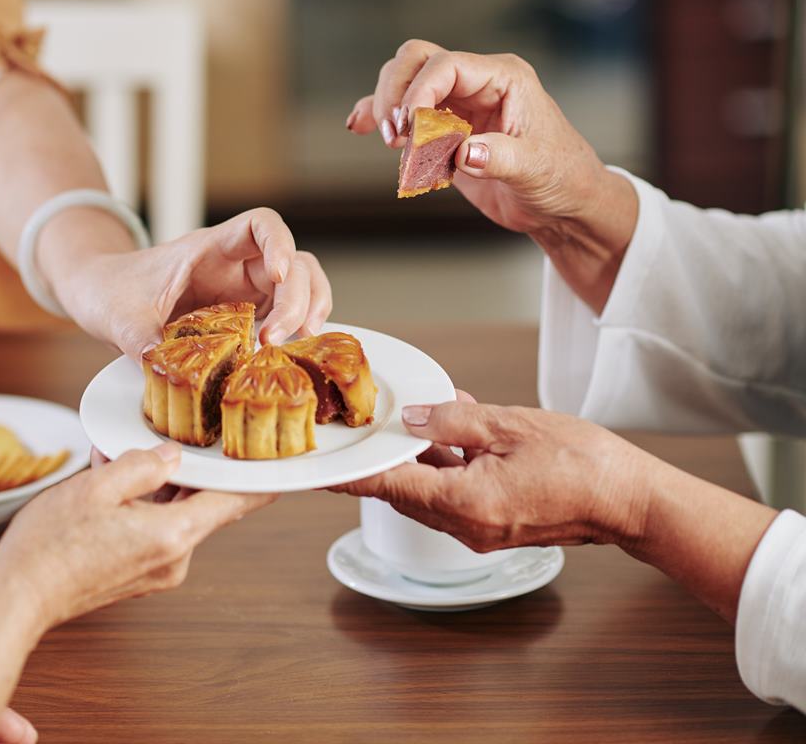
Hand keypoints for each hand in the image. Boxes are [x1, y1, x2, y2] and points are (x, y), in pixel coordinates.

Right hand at [0, 442, 276, 628]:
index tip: (282, 465)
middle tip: (168, 438)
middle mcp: (175, 559)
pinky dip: (139, 506)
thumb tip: (170, 456)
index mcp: (173, 535)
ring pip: (171, 514)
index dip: (259, 480)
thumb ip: (142, 465)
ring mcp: (157, 571)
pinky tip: (109, 486)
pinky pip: (153, 530)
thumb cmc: (50, 546)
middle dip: (182, 470)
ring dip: (153, 486)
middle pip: (199, 504)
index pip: (235, 503)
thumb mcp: (97, 486)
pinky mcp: (138, 576)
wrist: (17, 598)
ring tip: (116, 461)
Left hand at [55, 208, 331, 360]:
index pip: (260, 225)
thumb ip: (141, 341)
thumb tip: (160, 367)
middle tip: (274, 338)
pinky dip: (296, 329)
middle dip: (297, 297)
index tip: (279, 274)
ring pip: (298, 285)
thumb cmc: (110, 290)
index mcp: (208, 249)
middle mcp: (234, 265)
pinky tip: (289, 352)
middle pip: (292, 262)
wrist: (99, 295)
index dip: (280, 244)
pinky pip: (283, 314)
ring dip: (307, 310)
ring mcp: (242, 290)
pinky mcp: (244, 316)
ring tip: (300, 342)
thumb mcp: (119, 318)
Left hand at [331, 400, 654, 550]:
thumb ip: (452, 423)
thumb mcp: (509, 426)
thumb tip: (411, 418)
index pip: (387, 485)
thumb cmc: (583, 464)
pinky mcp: (496, 524)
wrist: (631, 502)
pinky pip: (455, 494)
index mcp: (462, 503)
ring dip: (419, 458)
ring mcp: (480, 530)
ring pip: (428, 491)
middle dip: (383, 458)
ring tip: (417, 418)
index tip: (318, 466)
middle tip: (360, 430)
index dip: (349, 472)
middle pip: (403, 490)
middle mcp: (464, 526)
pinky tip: (453, 432)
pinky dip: (446, 466)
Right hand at [346, 41, 635, 310]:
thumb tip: (463, 153)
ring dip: (387, 107)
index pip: (446, 65)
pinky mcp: (445, 129)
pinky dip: (379, 117)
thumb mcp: (535, 169)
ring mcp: (459, 104)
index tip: (408, 129)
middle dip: (396, 94)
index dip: (419, 91)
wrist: (563, 205)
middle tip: (394, 135)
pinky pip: (404, 112)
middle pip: (416, 61)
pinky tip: (358, 126)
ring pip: (405, 81)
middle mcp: (477, 83)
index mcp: (504, 78)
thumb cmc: (561, 178)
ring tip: (393, 143)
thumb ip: (499, 158)